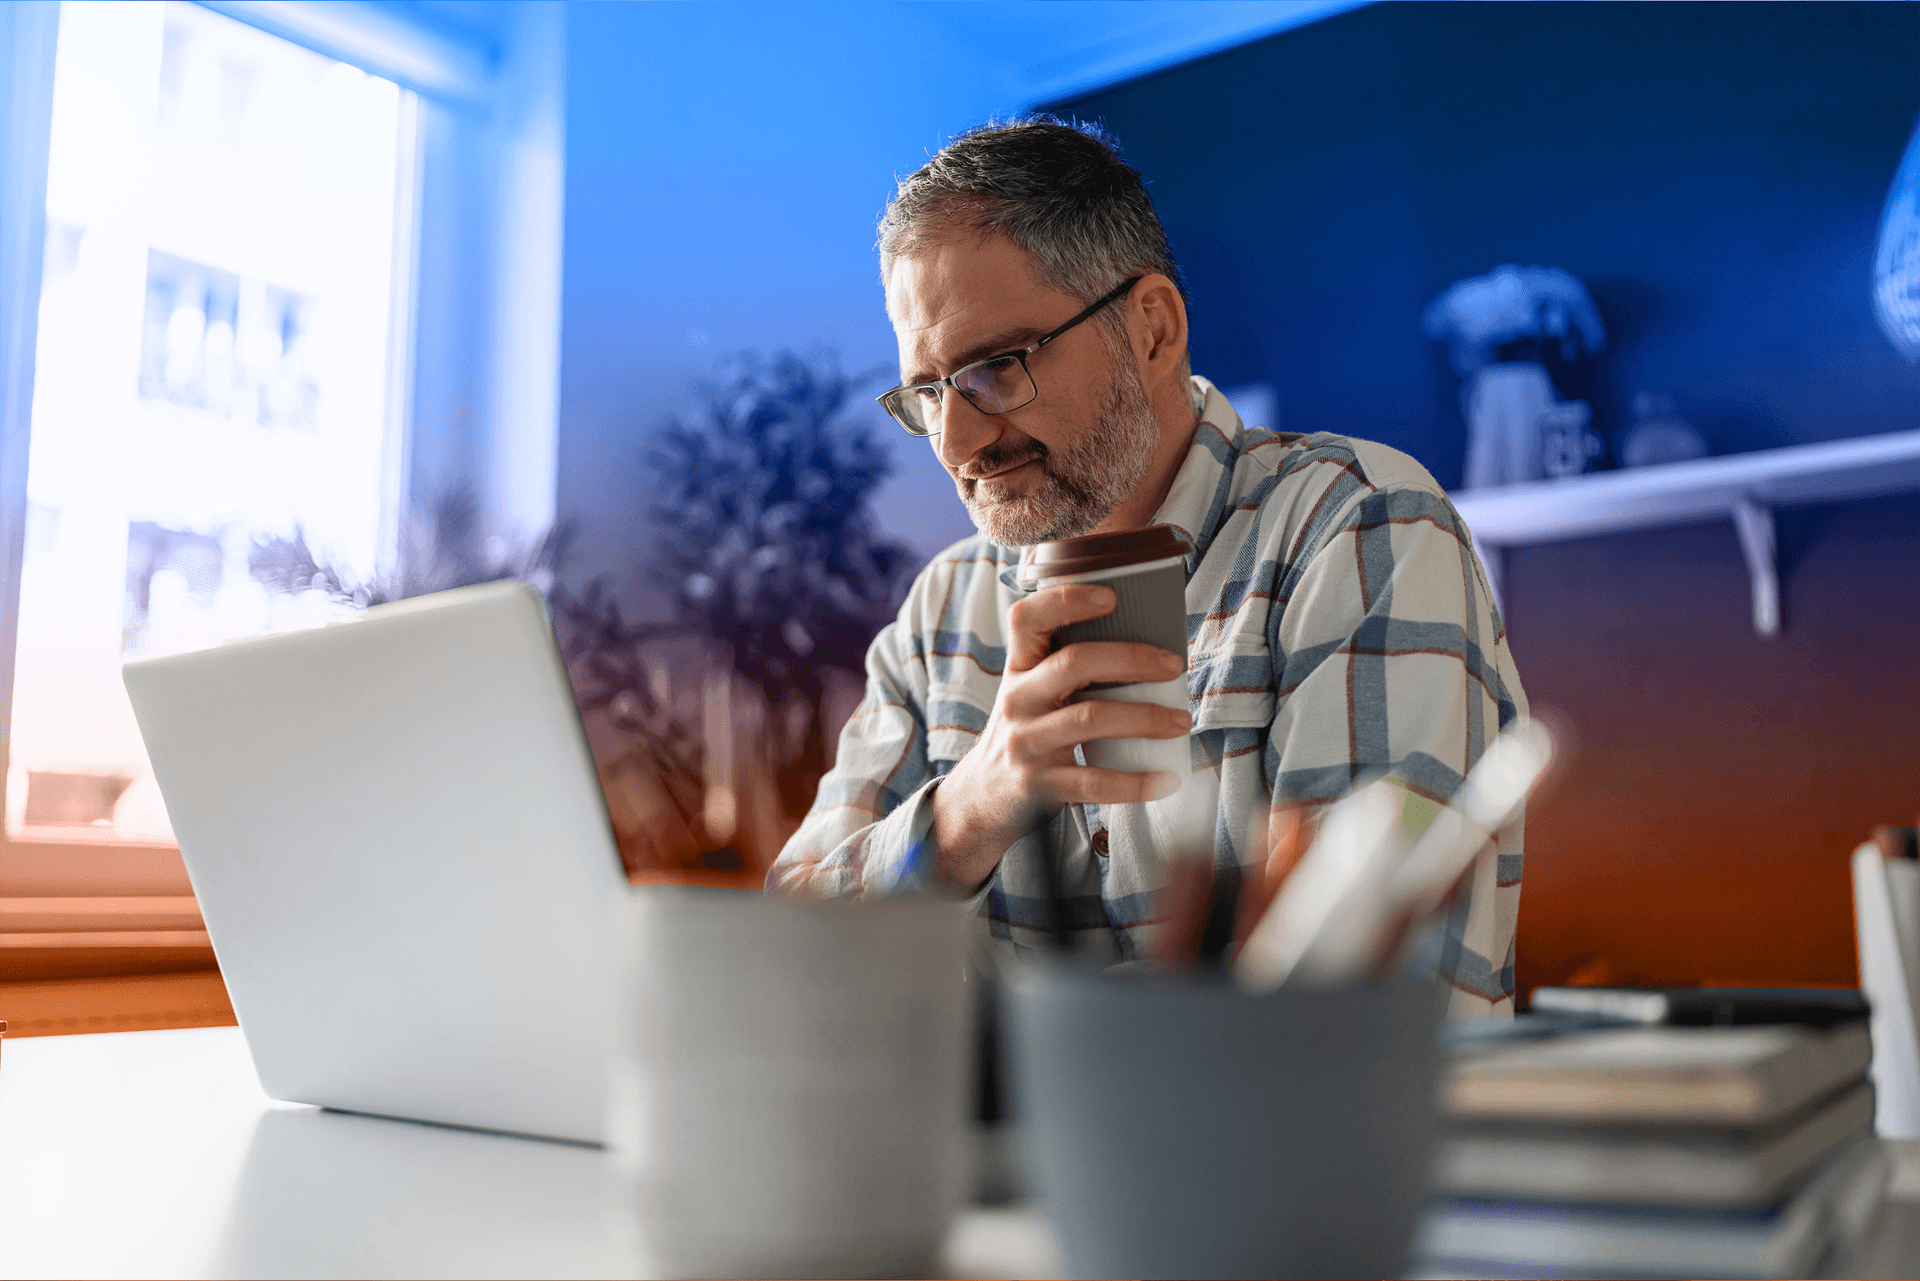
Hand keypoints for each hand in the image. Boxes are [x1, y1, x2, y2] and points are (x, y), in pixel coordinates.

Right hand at [929, 583, 1190, 891]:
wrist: (983, 798)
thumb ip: (1068, 671)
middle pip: (1073, 663)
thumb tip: (1149, 652)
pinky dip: (1136, 782)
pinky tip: (1166, 780)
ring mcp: (1026, 742)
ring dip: (1145, 717)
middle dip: (1131, 659)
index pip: (1027, 618)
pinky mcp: (1040, 783)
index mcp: (1019, 669)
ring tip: (1179, 721)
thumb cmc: (1026, 735)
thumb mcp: (1032, 694)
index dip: (1066, 600)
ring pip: (1090, 718)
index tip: (1110, 597)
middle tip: (1172, 666)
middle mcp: (1018, 700)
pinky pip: (1093, 781)